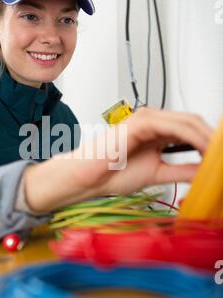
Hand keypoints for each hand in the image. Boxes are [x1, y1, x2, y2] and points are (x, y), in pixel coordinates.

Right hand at [20, 108, 212, 212]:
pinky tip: (205, 150)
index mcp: (157, 132)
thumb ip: (182, 169)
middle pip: (193, 123)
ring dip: (208, 138)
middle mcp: (154, 121)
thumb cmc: (112, 173)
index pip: (191, 130)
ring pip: (188, 122)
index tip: (221, 158)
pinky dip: (193, 137)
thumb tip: (205, 171)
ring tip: (219, 154)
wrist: (88, 178)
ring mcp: (147, 119)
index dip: (209, 142)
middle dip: (212, 139)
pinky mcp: (141, 121)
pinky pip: (174, 126)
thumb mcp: (158, 173)